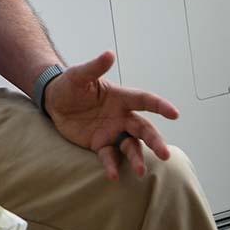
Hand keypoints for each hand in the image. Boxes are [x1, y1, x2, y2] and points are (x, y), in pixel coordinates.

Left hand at [44, 50, 179, 179]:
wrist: (54, 101)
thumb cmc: (69, 85)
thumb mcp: (79, 75)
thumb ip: (95, 67)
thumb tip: (109, 53)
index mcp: (121, 98)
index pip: (145, 101)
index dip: (160, 106)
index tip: (175, 113)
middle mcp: (122, 117)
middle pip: (144, 130)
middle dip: (155, 142)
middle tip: (165, 155)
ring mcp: (112, 132)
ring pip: (131, 147)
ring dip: (137, 158)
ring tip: (140, 171)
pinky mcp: (100, 145)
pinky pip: (109, 157)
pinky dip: (112, 166)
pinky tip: (112, 176)